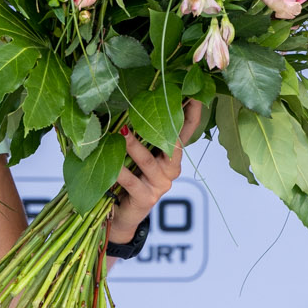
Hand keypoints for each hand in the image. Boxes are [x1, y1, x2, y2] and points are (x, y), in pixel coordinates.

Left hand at [106, 98, 204, 242]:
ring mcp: (161, 184)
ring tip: (122, 132)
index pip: (186, 131)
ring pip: (148, 161)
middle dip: (168, 122)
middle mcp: (171, 169)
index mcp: (172, 156)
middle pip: (172, 143)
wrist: (123, 215)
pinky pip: (132, 181)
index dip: (192, 112)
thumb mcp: (138, 156)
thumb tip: (129, 106)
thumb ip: (141, 137)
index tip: (195, 92)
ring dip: (134, 146)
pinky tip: (112, 165)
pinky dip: (121, 171)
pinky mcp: (147, 197)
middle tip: (159, 103)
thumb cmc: (129, 180)